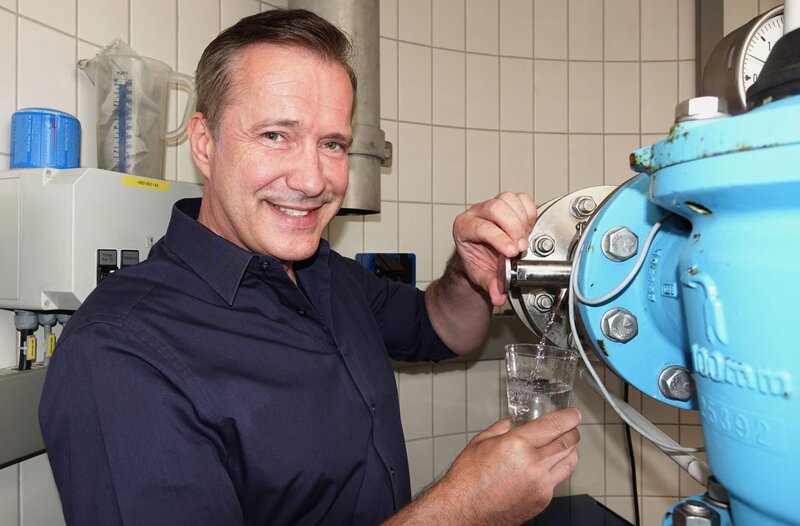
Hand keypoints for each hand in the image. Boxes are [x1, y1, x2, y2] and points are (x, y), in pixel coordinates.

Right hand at [433, 408, 579, 524]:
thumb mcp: (480, 443)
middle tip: (569, 427)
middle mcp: (533, 464)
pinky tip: (548, 466)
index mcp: (517, 444)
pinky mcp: (542, 500)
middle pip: (567, 442)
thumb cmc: (467, 479)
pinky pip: (558, 480)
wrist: (465, 510)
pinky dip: (557, 469)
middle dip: (571, 432)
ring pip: (569, 462)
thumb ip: (499, 430)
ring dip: (570, 450)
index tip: (573, 415)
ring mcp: (540, 484)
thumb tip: (509, 425)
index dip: (568, 417)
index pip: (554, 425)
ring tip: (564, 444)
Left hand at [452, 192, 536, 305]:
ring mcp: (493, 205)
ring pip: (509, 199)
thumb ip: (489, 285)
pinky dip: (529, 212)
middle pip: (496, 207)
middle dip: (513, 228)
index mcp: (464, 227)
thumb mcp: (480, 275)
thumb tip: (498, 296)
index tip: (512, 252)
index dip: (499, 239)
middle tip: (522, 247)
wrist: (480, 253)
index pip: (482, 227)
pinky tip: (529, 228)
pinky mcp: (508, 203)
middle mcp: (477, 212)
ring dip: (522, 219)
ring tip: (525, 238)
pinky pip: (522, 199)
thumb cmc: (477, 259)